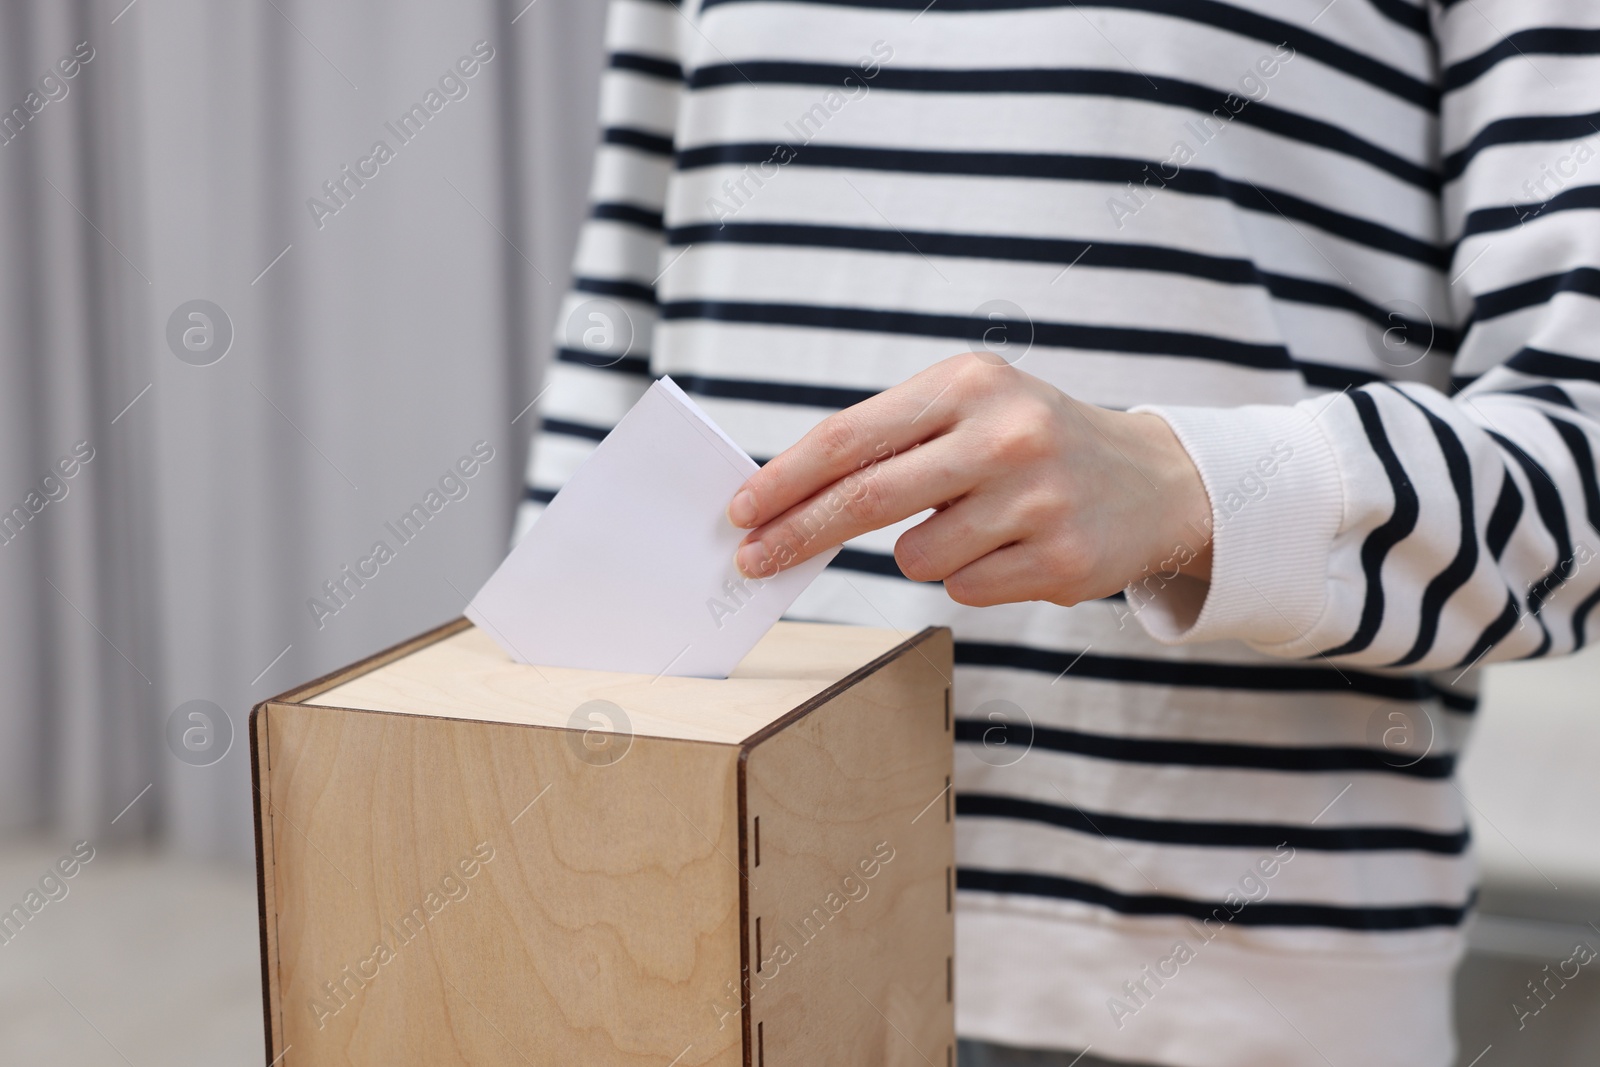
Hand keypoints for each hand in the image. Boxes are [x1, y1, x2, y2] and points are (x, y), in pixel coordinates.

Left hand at [725, 353, 1213, 607]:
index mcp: (969, 383)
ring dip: (922, 552)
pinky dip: (970, 576)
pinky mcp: (1061, 561)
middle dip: (796, 533)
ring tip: (978, 524)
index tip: (741, 509)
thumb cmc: (1032, 441)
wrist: (1155, 481)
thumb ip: (889, 441)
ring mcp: (1036, 500)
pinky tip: (1013, 548)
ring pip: (913, 557)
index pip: (850, 435)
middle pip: (864, 498)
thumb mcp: (969, 408)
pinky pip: (962, 589)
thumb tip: (788, 496)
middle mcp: (1004, 434)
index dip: (785, 479)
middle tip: (752, 559)